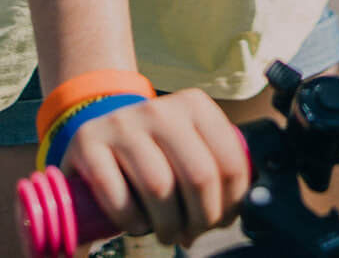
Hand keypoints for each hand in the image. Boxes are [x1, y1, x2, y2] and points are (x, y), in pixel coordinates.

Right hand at [62, 88, 249, 247]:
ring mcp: (122, 124)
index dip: (231, 201)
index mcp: (194, 105)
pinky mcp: (88, 144)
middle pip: (198, 176)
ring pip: (159, 187)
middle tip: (193, 233)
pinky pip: (117, 194)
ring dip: (167, 225)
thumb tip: (250, 202)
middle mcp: (160, 109)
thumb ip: (216, 160)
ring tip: (168, 233)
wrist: (98, 126)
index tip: (222, 219)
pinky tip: (137, 225)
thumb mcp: (188, 141)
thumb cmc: (155, 148)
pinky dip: (131, 221)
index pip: (229, 160)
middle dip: (202, 218)